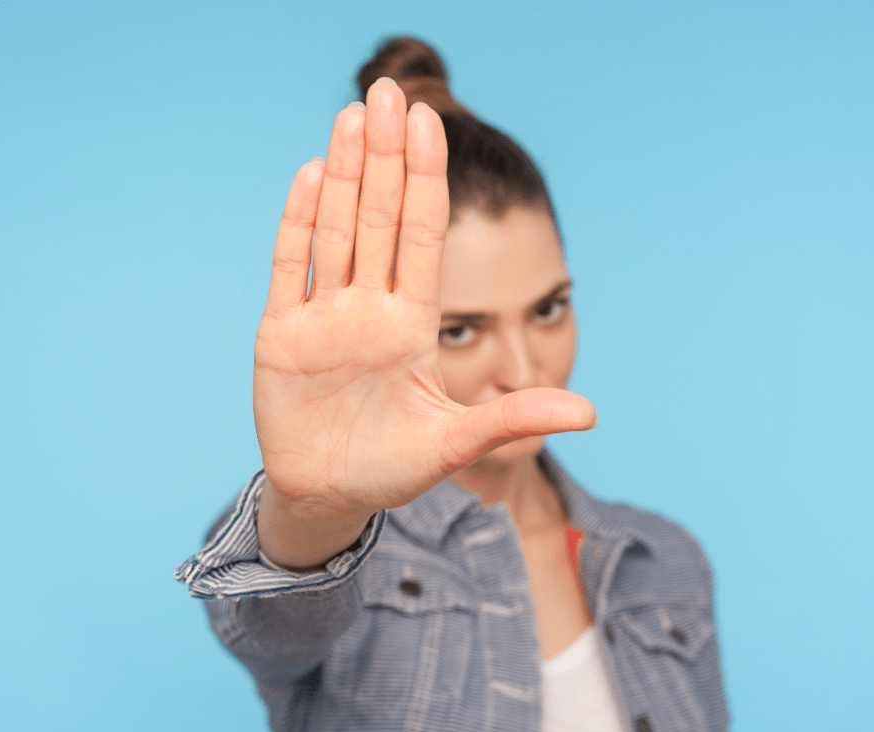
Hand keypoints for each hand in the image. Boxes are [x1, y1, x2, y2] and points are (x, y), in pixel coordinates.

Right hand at [253, 80, 595, 567]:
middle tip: (389, 94)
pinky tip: (311, 175)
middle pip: (379, 219)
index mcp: (412, 325)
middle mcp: (370, 309)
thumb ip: (514, 418)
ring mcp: (325, 318)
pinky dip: (299, 223)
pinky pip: (291, 269)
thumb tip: (591, 412)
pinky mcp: (282, 335)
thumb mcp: (457, 443)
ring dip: (344, 175)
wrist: (332, 494)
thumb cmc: (394, 468)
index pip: (422, 237)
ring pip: (337, 231)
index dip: (427, 181)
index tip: (434, 126)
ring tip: (352, 116)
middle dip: (385, 157)